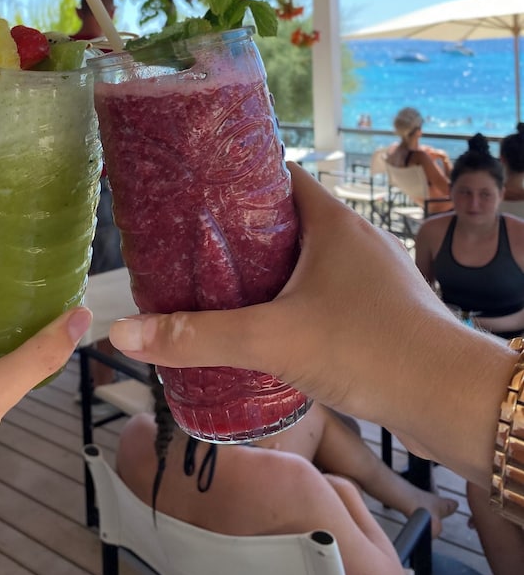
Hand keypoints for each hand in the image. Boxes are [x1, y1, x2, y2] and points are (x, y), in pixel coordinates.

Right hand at [109, 165, 515, 484]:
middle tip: (191, 251)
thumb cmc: (369, 347)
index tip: (191, 194)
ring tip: (216, 290)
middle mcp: (352, 237)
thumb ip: (199, 337)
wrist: (450, 399)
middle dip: (238, 235)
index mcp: (331, 220)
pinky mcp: (378, 310)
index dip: (232, 180)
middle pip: (283, 219)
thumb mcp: (273, 337)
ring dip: (265, 273)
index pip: (274, 175)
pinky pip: (323, 292)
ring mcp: (369, 274)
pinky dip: (292, 302)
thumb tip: (124, 335)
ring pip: (304, 260)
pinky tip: (266, 329)